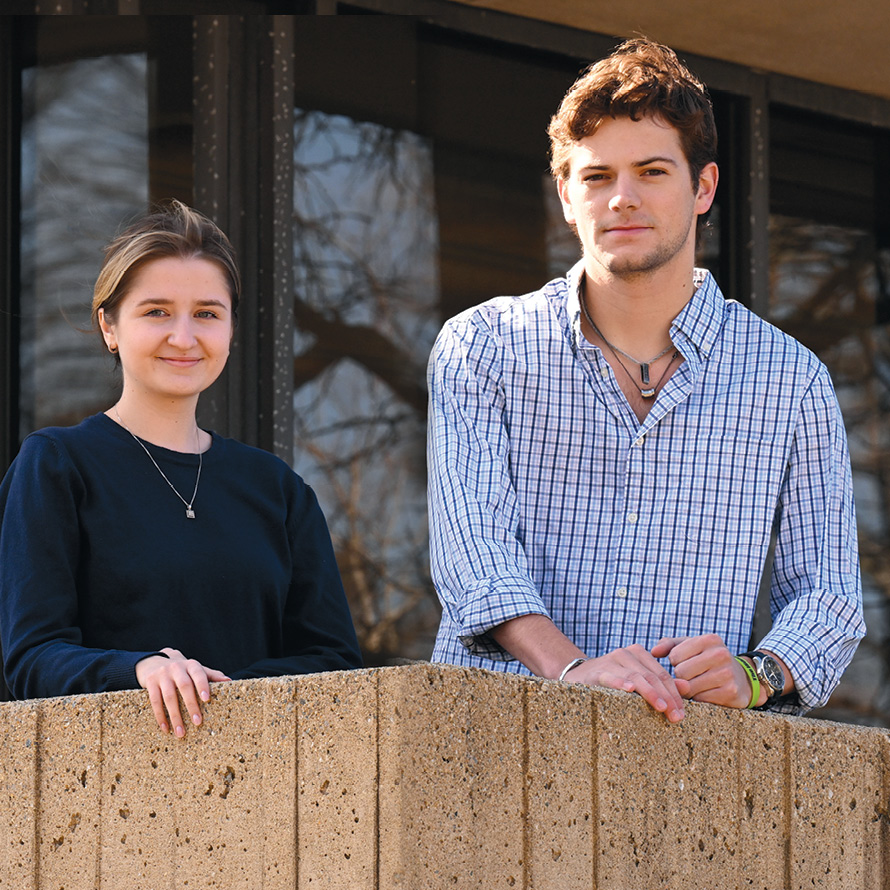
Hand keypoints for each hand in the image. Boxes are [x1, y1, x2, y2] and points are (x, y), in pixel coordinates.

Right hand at [135, 648, 231, 736]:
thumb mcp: (195, 669)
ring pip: (169, 697)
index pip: (198, 673)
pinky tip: (166, 728)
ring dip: (175, 716)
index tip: (206, 698)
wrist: (154, 661)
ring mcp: (162, 675)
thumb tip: (229, 681)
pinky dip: (160, 716)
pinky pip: (155, 701)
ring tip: (181, 732)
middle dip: (191, 705)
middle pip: (184, 686)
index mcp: (191, 665)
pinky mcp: (150, 682)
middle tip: (198, 722)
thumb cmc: (182, 670)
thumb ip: (211, 675)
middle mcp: (177, 668)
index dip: (202, 685)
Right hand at [564, 644, 687, 722]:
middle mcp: (627, 653)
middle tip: (675, 716)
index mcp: (639, 654)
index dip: (674, 693)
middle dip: (666, 697)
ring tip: (661, 707)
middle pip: (652, 676)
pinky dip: (620, 682)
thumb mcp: (637, 680)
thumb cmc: (613, 680)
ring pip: (636, 676)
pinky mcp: (597, 671)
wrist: (579, 675)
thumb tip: (687, 687)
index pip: (662, 675)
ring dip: (650, 693)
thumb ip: (660, 683)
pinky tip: (629, 690)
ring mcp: (611, 660)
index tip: (681, 713)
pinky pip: (611, 676)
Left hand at [653, 634, 752, 708]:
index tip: (686, 663)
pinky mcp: (731, 692)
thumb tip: (653, 652)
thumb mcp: (691, 646)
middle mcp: (720, 654)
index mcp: (709, 639)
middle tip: (692, 676)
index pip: (674, 656)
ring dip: (689, 689)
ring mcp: (727, 673)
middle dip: (681, 677)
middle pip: (681, 673)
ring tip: (698, 684)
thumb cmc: (708, 660)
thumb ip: (669, 645)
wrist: (743, 678)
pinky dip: (699, 699)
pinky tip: (707, 693)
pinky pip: (701, 699)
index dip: (675, 663)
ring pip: (689, 687)